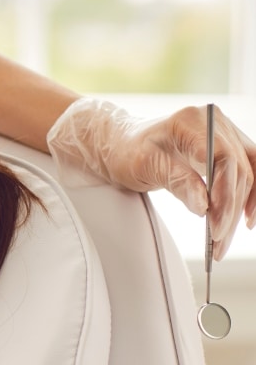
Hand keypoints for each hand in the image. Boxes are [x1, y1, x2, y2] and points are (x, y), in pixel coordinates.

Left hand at [48, 98, 255, 258]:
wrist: (121, 144)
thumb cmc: (128, 151)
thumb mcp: (145, 166)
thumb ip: (177, 181)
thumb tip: (204, 206)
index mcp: (192, 121)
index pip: (223, 159)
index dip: (225, 196)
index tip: (216, 227)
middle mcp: (214, 122)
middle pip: (239, 171)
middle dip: (231, 212)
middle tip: (218, 243)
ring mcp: (224, 133)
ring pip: (248, 174)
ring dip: (240, 210)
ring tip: (224, 241)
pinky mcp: (227, 147)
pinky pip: (248, 172)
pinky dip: (247, 196)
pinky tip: (244, 219)